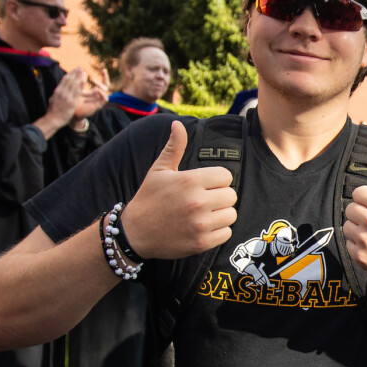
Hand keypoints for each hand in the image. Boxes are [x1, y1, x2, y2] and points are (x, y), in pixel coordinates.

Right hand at [43, 68, 83, 126]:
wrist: (53, 119)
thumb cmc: (53, 111)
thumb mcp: (53, 99)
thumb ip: (56, 94)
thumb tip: (58, 89)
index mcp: (57, 91)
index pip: (64, 79)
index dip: (70, 73)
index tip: (74, 70)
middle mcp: (62, 92)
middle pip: (69, 79)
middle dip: (75, 73)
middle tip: (80, 67)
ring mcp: (66, 96)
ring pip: (73, 84)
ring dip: (79, 77)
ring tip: (83, 71)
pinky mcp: (71, 102)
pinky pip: (77, 92)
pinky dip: (80, 85)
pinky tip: (84, 81)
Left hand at [71, 67, 108, 118]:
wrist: (72, 113)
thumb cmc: (74, 101)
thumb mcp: (77, 89)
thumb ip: (80, 82)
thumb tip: (81, 71)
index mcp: (95, 91)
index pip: (102, 82)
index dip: (104, 76)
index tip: (103, 69)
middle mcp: (98, 95)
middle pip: (106, 85)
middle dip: (105, 77)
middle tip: (103, 70)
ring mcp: (99, 100)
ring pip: (105, 90)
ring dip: (100, 84)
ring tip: (92, 79)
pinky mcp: (98, 105)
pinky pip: (105, 99)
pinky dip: (103, 94)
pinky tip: (98, 90)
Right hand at [121, 122, 236, 259]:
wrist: (135, 232)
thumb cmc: (149, 198)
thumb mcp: (159, 170)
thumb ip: (174, 147)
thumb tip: (177, 124)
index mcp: (190, 181)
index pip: (226, 176)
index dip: (217, 180)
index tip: (206, 185)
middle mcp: (197, 201)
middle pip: (231, 195)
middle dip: (220, 197)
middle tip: (206, 200)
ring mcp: (200, 223)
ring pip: (231, 214)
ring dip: (222, 214)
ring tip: (206, 213)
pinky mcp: (201, 242)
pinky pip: (227, 233)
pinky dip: (219, 231)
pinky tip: (205, 227)